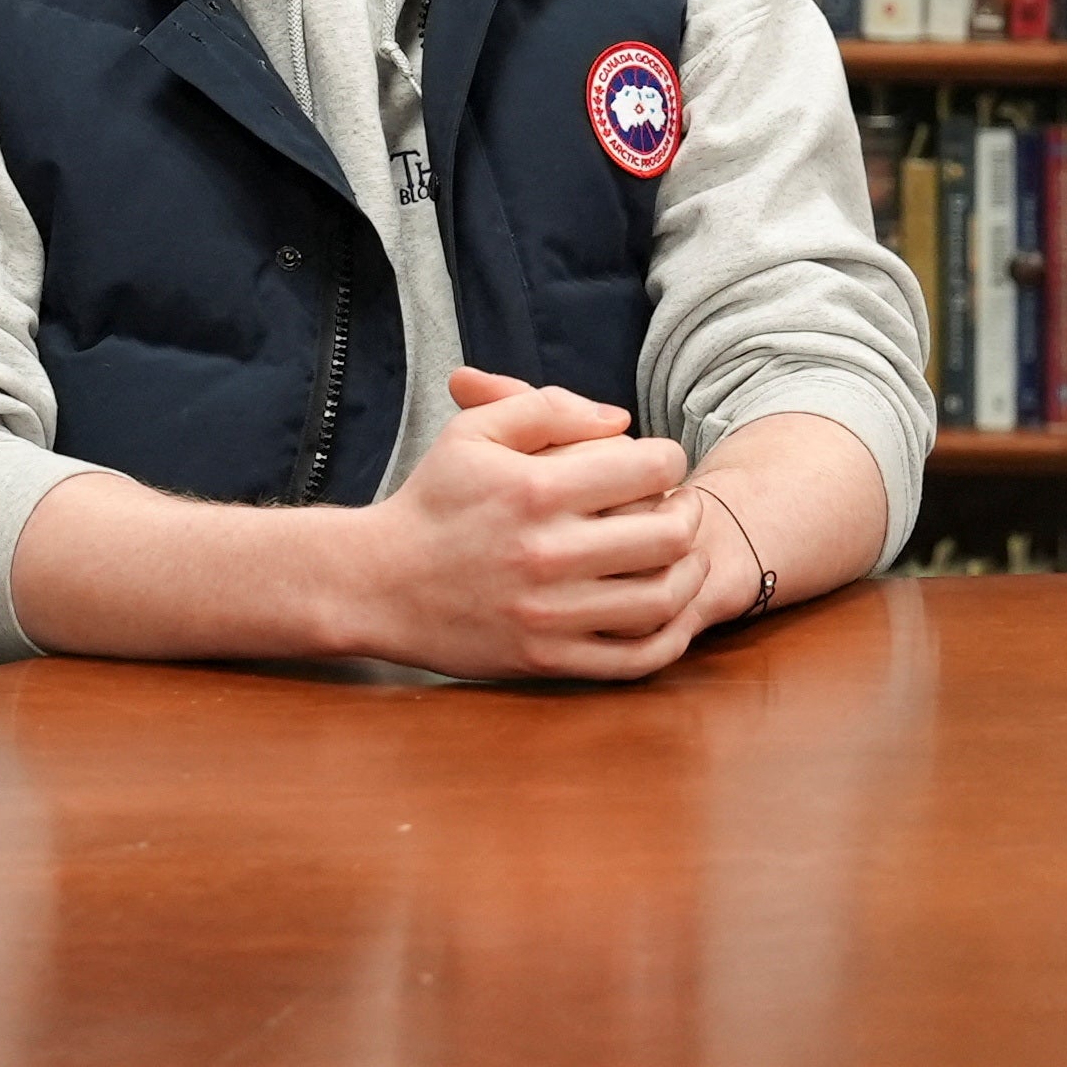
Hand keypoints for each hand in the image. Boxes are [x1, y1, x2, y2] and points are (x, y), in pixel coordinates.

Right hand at [323, 368, 725, 680]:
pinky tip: (665, 609)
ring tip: (680, 556)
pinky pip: (635, 659)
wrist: (376, 584)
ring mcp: (549, 614)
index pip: (650, 468)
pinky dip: (668, 635)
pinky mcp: (547, 660)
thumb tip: (622, 421)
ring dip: (688, 573)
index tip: (660, 465)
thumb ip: (547, 407)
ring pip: (664, 599)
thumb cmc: (433, 502)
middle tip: (679, 508)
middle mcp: (548, 554)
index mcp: (536, 490)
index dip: (670, 459)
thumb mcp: (475, 433)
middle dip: (690, 513)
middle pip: (671, 535)